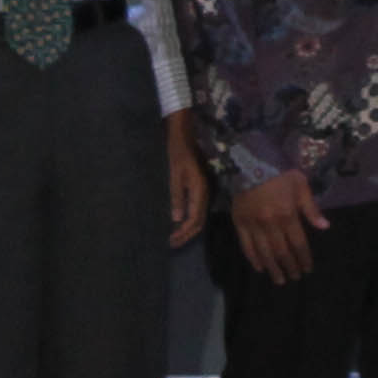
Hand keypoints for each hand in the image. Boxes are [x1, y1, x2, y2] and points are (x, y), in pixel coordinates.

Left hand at [164, 111, 211, 248]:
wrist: (187, 134)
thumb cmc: (178, 153)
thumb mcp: (174, 175)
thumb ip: (177, 198)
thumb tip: (177, 219)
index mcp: (199, 190)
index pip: (194, 219)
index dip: (184, 232)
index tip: (172, 241)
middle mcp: (205, 193)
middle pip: (199, 221)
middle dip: (187, 234)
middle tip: (173, 243)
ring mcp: (205, 190)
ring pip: (200, 216)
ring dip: (189, 229)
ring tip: (177, 236)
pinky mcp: (201, 187)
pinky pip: (199, 209)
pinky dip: (191, 219)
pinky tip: (183, 221)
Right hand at [231, 166, 327, 284]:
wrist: (251, 162)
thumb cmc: (280, 173)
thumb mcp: (301, 185)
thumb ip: (311, 208)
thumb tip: (325, 227)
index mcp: (288, 214)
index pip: (298, 243)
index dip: (304, 258)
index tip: (307, 268)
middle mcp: (271, 223)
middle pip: (282, 251)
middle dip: (290, 267)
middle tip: (294, 278)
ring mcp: (253, 224)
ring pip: (264, 252)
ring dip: (273, 268)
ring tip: (279, 280)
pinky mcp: (239, 223)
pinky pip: (246, 245)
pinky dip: (253, 258)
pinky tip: (260, 268)